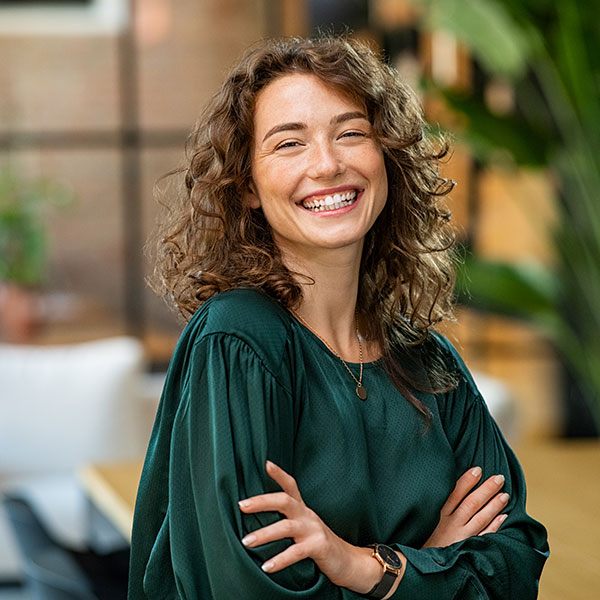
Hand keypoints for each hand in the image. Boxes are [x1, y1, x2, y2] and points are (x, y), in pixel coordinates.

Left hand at [238, 461, 396, 593]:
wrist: (348, 561)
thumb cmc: (318, 543)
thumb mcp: (303, 527)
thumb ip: (287, 520)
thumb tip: (257, 518)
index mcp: (302, 509)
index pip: (291, 486)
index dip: (279, 474)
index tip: (266, 463)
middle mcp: (307, 515)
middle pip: (284, 500)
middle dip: (262, 501)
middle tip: (242, 505)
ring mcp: (314, 530)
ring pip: (286, 527)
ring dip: (264, 534)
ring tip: (246, 541)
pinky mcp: (319, 547)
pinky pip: (296, 552)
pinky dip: (280, 559)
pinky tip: (266, 566)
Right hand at [422, 466, 508, 547]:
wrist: (423, 565)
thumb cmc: (422, 538)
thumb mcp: (424, 519)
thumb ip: (434, 504)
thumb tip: (445, 485)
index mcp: (439, 514)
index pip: (455, 493)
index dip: (467, 480)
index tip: (478, 469)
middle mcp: (451, 524)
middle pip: (472, 503)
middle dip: (487, 489)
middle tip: (499, 478)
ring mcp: (461, 537)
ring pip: (481, 518)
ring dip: (494, 505)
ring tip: (505, 495)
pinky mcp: (467, 548)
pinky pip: (484, 536)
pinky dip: (494, 526)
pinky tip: (503, 517)